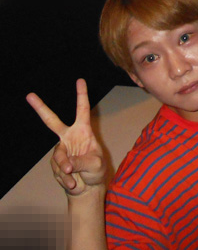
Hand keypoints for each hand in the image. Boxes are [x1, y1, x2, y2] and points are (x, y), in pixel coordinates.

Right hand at [26, 79, 105, 196]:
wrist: (87, 188)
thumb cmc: (96, 171)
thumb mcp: (95, 165)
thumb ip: (82, 162)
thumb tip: (66, 164)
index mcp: (83, 131)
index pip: (82, 110)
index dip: (81, 95)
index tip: (80, 80)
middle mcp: (69, 137)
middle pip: (52, 121)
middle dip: (40, 108)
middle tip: (29, 95)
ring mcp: (60, 150)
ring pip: (58, 157)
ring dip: (66, 170)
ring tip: (75, 178)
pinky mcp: (54, 163)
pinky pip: (57, 170)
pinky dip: (65, 178)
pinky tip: (72, 183)